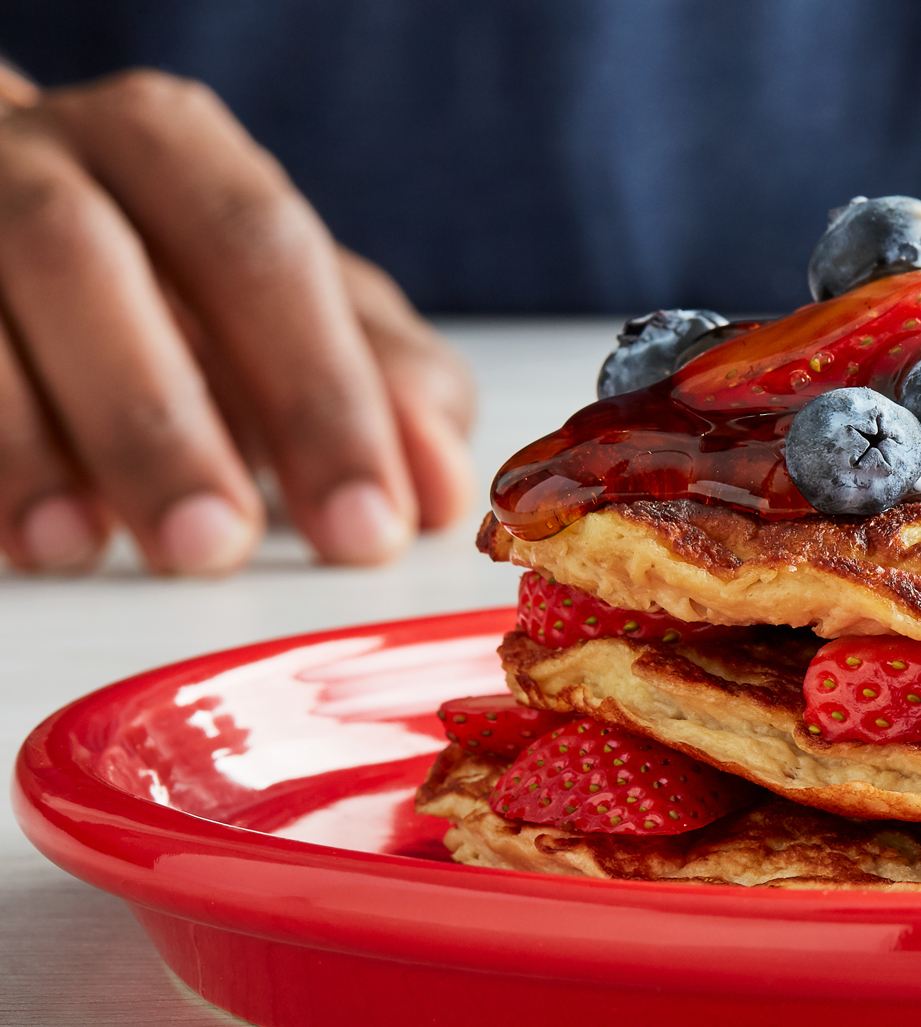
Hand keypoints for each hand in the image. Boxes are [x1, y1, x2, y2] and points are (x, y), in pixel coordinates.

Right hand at [0, 67, 474, 574]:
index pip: (264, 256)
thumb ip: (377, 380)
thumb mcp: (290, 309)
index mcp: (174, 150)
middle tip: (213, 544)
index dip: (320, 393)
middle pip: (90, 262)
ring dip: (31, 441)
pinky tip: (17, 536)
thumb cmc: (165, 274)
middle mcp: (50, 159)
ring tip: (81, 548)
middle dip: (159, 416)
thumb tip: (443, 488)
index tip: (368, 524)